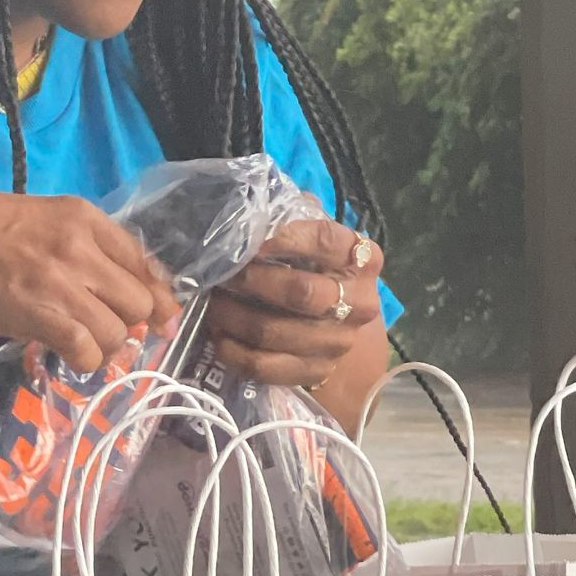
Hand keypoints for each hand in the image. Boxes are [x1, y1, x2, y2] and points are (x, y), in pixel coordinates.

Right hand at [0, 179, 180, 371]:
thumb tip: (104, 288)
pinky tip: (58, 356)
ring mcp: (63, 280)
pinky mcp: (40, 313)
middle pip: (141, 301)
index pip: (145, 262)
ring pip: (118, 331)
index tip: (154, 317)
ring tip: (74, 346)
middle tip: (100, 334)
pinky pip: (87, 350)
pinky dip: (80, 361)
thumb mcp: (35, 221)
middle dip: (128, 325)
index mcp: (84, 218)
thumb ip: (74, 247)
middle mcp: (82, 246)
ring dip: (101, 348)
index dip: (156, 296)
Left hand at [206, 215, 384, 389]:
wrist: (340, 323)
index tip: (248, 238)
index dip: (283, 237)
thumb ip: (291, 215)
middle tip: (221, 273)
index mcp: (363, 259)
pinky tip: (219, 335)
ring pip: (274, 331)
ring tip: (212, 302)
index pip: (324, 240)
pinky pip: (264, 366)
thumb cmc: (317, 267)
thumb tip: (250, 203)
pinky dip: (233, 350)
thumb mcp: (312, 235)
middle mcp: (360, 302)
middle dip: (250, 280)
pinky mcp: (316, 372)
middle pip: (299, 292)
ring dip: (232, 316)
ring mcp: (339, 342)